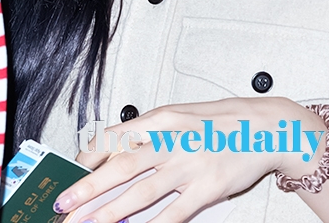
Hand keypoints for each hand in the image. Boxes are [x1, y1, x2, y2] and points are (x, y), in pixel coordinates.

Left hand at [53, 97, 325, 222]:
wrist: (266, 127)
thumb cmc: (221, 121)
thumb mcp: (182, 115)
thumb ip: (151, 134)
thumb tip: (115, 155)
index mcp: (164, 117)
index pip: (116, 135)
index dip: (89, 156)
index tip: (70, 172)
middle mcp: (173, 139)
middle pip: (121, 166)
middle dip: (88, 188)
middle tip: (63, 206)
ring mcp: (190, 165)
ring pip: (141, 193)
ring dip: (109, 213)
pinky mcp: (207, 188)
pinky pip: (173, 213)